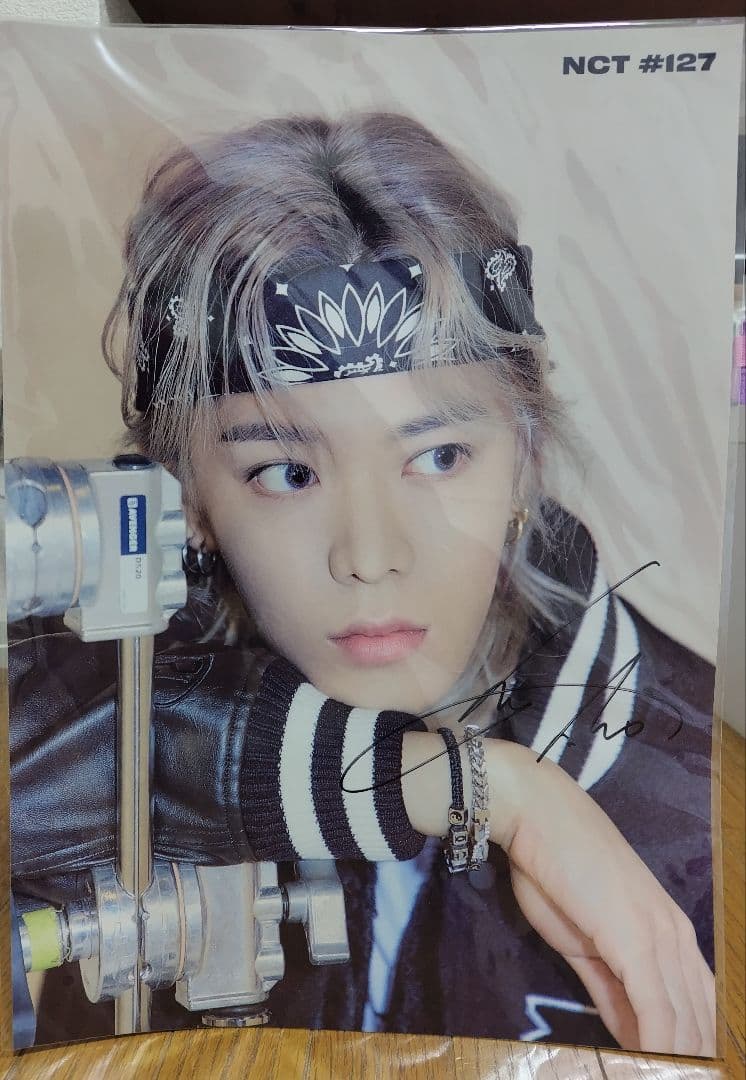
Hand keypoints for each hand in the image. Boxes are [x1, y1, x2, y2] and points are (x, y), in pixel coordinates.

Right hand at [496, 743, 715, 1054]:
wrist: (537, 816)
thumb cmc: (555, 869)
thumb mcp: (583, 943)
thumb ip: (610, 989)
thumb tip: (630, 1034)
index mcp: (670, 932)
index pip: (696, 1007)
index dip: (687, 1047)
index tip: (670, 1072)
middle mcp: (677, 935)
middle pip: (699, 1021)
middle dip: (686, 1059)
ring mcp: (661, 938)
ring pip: (686, 1024)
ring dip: (673, 1061)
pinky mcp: (638, 943)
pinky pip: (658, 1014)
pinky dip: (656, 1051)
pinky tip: (649, 1070)